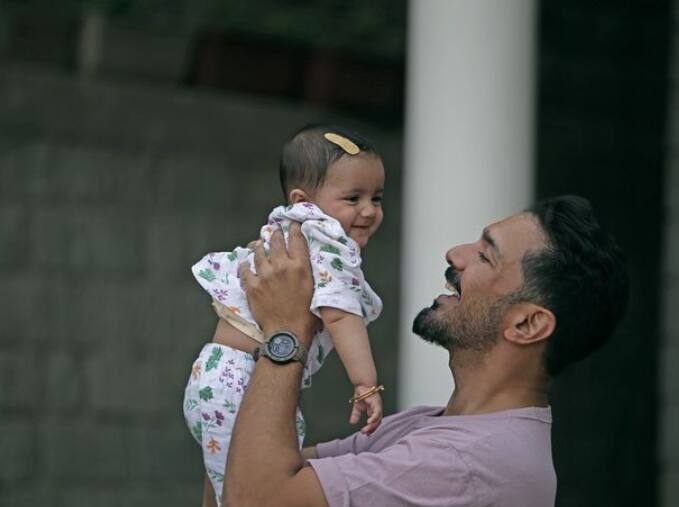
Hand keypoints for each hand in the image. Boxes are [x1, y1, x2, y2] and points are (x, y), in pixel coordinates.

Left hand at [239, 222, 316, 346]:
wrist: (287, 332)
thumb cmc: (306, 315)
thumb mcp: (315, 289)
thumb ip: (308, 271)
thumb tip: (305, 261)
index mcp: (300, 266)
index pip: (296, 240)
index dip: (294, 229)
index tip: (292, 224)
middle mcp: (282, 266)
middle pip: (276, 242)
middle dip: (275, 234)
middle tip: (274, 231)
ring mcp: (265, 275)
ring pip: (259, 253)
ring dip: (259, 246)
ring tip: (258, 243)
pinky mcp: (252, 286)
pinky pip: (246, 270)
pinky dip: (246, 264)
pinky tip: (246, 262)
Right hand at [350, 385, 382, 434]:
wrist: (362, 384)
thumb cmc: (361, 393)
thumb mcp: (357, 407)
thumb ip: (356, 415)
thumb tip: (352, 422)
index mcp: (373, 410)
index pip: (374, 422)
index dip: (371, 428)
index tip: (366, 434)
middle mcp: (377, 409)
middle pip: (377, 422)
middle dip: (371, 429)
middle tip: (365, 433)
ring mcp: (378, 406)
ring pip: (378, 419)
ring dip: (372, 425)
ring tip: (366, 430)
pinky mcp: (377, 403)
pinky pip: (377, 412)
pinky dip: (374, 418)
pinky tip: (369, 422)